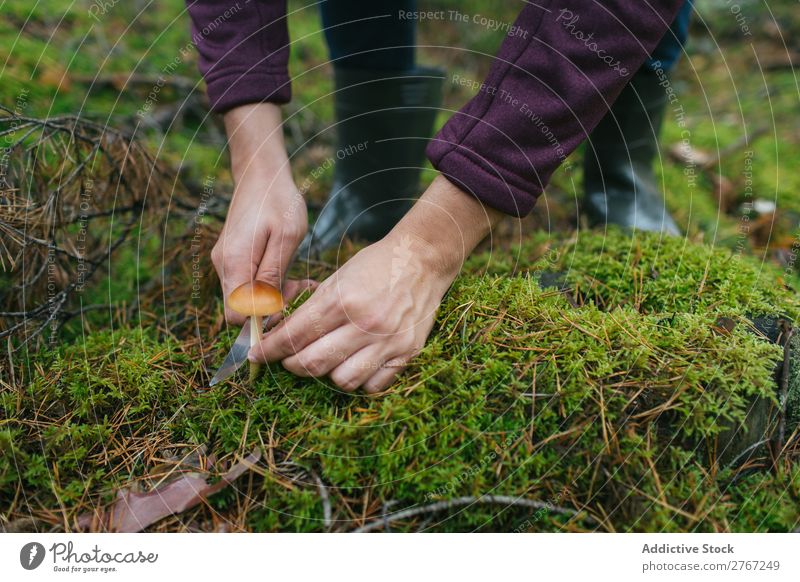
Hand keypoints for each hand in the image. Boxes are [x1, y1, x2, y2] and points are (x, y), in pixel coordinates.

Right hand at [213, 103, 307, 323]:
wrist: (260, 172)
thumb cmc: (277, 200)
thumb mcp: (286, 237)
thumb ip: (273, 274)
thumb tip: (266, 309)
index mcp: (234, 263)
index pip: (236, 316)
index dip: (262, 319)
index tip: (288, 304)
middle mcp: (223, 266)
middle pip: (241, 309)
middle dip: (272, 307)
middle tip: (301, 288)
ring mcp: (226, 262)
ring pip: (247, 296)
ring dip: (274, 294)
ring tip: (300, 279)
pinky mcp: (233, 257)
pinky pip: (248, 282)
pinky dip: (269, 283)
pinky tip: (288, 270)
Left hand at [249, 176, 502, 391]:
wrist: (422, 260)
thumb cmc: (376, 265)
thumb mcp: (338, 278)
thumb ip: (313, 308)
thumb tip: (283, 334)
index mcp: (342, 299)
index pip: (295, 335)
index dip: (270, 349)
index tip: (257, 355)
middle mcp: (365, 323)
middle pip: (313, 363)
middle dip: (292, 365)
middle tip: (288, 360)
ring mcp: (388, 341)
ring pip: (342, 380)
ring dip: (327, 374)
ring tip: (326, 360)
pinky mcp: (406, 353)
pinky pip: (373, 385)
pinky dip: (359, 381)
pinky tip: (354, 365)